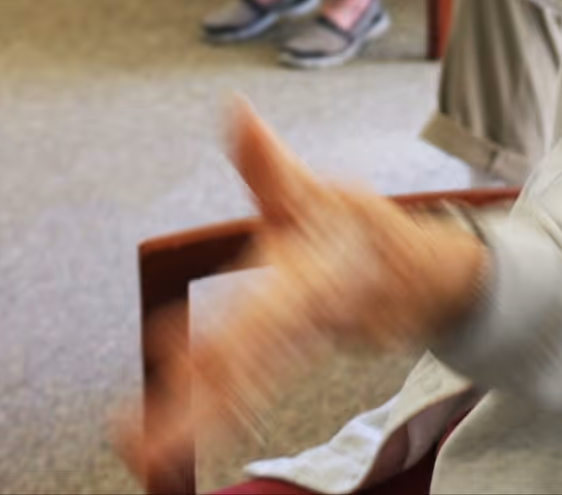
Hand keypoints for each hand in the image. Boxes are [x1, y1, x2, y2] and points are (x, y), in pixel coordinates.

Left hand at [115, 102, 487, 483]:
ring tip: (139, 454)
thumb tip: (232, 106)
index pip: (259, 319)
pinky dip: (207, 418)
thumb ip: (266, 162)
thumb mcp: (317, 191)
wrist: (426, 282)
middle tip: (135, 441)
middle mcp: (297, 328)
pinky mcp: (283, 365)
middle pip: (243, 375)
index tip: (167, 355)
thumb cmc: (359, 231)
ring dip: (189, 424)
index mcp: (306, 285)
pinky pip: (241, 399)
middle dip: (193, 411)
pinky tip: (158, 448)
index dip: (219, 341)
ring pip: (239, 396)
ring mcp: (292, 353)